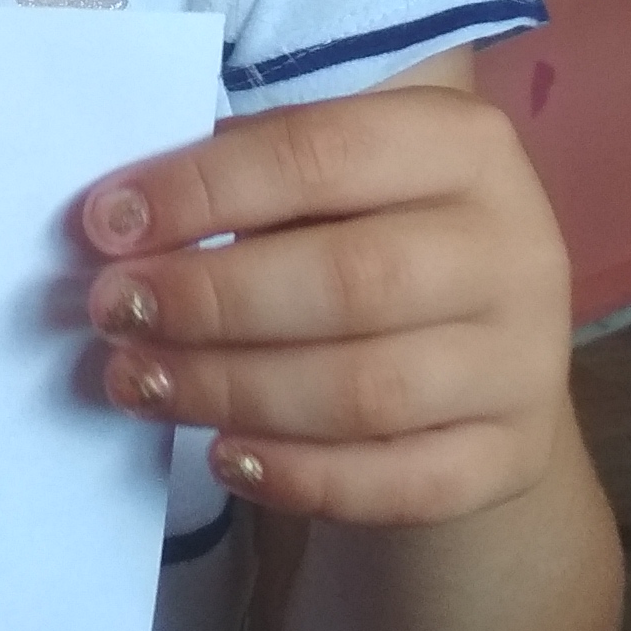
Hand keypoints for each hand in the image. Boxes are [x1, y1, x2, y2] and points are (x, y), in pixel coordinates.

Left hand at [80, 81, 572, 527]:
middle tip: (114, 313)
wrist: (477, 354)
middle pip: (352, 281)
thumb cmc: (368, 241)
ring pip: (368, 391)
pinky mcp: (515, 456)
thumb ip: (249, 186)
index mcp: (465, 146)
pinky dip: (301, 476)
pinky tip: (223, 458)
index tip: (105, 225)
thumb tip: (120, 226)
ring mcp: (525, 361)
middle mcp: (515, 247)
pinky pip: (400, 484)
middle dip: (211, 300)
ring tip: (139, 382)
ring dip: (233, 390)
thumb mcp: (331, 186)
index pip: (323, 155)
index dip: (204, 190)